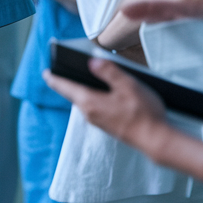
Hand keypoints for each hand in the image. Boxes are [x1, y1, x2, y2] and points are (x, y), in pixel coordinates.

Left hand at [42, 58, 169, 150]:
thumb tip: (91, 62)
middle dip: (68, 82)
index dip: (53, 77)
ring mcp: (98, 121)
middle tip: (64, 70)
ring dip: (82, 90)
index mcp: (89, 101)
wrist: (156, 140)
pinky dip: (93, 98)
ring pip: (84, 101)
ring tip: (83, 77)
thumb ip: (108, 71)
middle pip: (73, 93)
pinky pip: (94, 108)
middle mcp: (89, 113)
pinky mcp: (107, 125)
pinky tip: (102, 92)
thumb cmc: (143, 113)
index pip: (64, 87)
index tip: (45, 72)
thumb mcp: (127, 85)